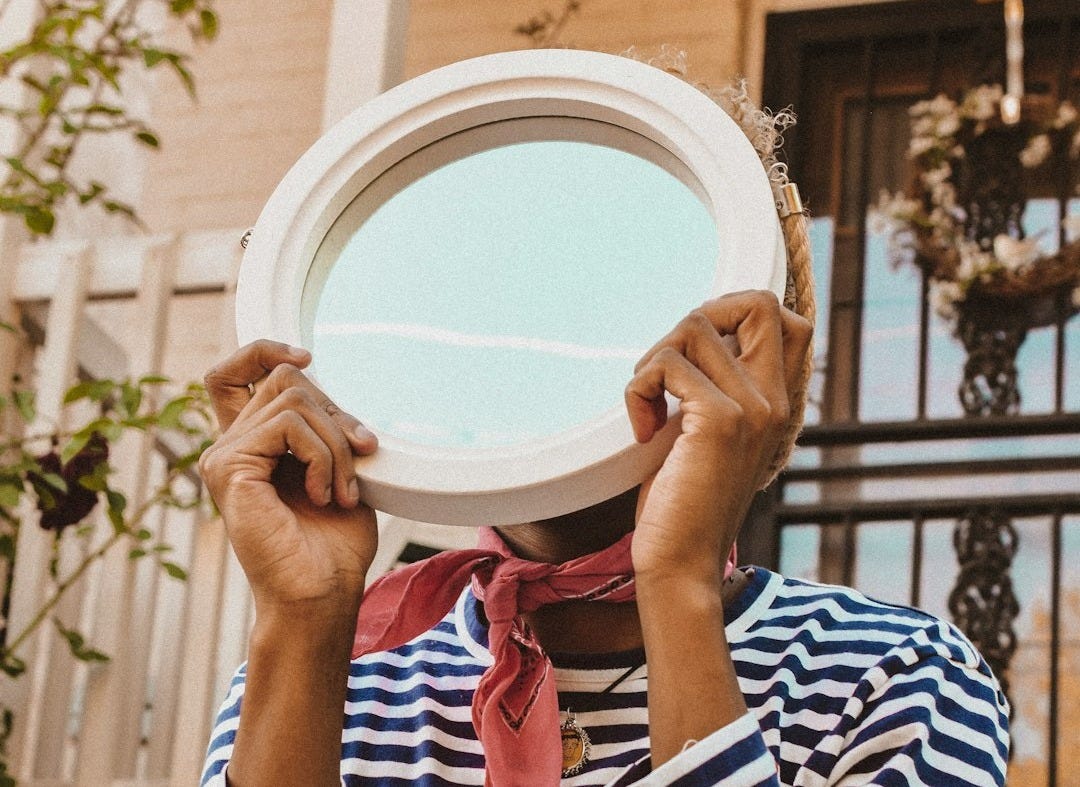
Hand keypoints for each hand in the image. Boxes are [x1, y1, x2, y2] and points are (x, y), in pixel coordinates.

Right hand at [198, 340, 378, 617]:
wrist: (321, 594)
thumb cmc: (333, 543)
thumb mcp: (337, 468)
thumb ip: (321, 425)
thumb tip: (316, 374)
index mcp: (251, 445)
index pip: (232, 372)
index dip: (265, 350)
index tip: (310, 357)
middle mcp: (230, 446)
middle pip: (285, 379)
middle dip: (336, 411)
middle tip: (361, 454)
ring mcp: (223, 456)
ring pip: (293, 397)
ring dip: (336, 442)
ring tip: (341, 490)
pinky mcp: (228, 468)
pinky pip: (287, 424)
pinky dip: (322, 455)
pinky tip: (325, 494)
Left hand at [625, 291, 811, 584]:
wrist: (681, 565)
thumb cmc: (685, 504)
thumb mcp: (709, 436)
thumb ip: (716, 390)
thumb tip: (693, 338)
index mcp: (779, 404)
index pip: (791, 320)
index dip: (739, 312)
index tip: (699, 352)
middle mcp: (776, 401)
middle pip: (759, 301)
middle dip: (701, 314)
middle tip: (672, 362)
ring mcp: (753, 408)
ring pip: (695, 326)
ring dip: (654, 358)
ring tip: (649, 405)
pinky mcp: (719, 421)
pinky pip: (666, 364)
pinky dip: (638, 390)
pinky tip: (643, 429)